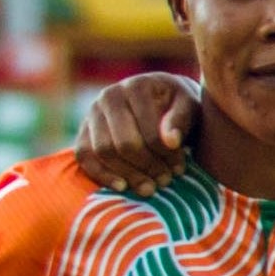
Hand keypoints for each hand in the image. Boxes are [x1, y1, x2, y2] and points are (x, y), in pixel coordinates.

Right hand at [76, 72, 200, 193]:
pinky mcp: (84, 129)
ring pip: (103, 151)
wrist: (162, 100)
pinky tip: (122, 187)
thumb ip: (181, 120)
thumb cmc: (179, 106)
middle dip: (147, 167)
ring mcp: (93, 112)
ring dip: (127, 174)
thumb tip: (171, 141)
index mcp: (137, 87)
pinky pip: (84, 155)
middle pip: (124, 143)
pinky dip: (101, 174)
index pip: (149, 131)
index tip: (180, 169)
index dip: (165, 155)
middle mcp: (110, 95)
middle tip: (165, 181)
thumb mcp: (190, 107)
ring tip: (150, 188)